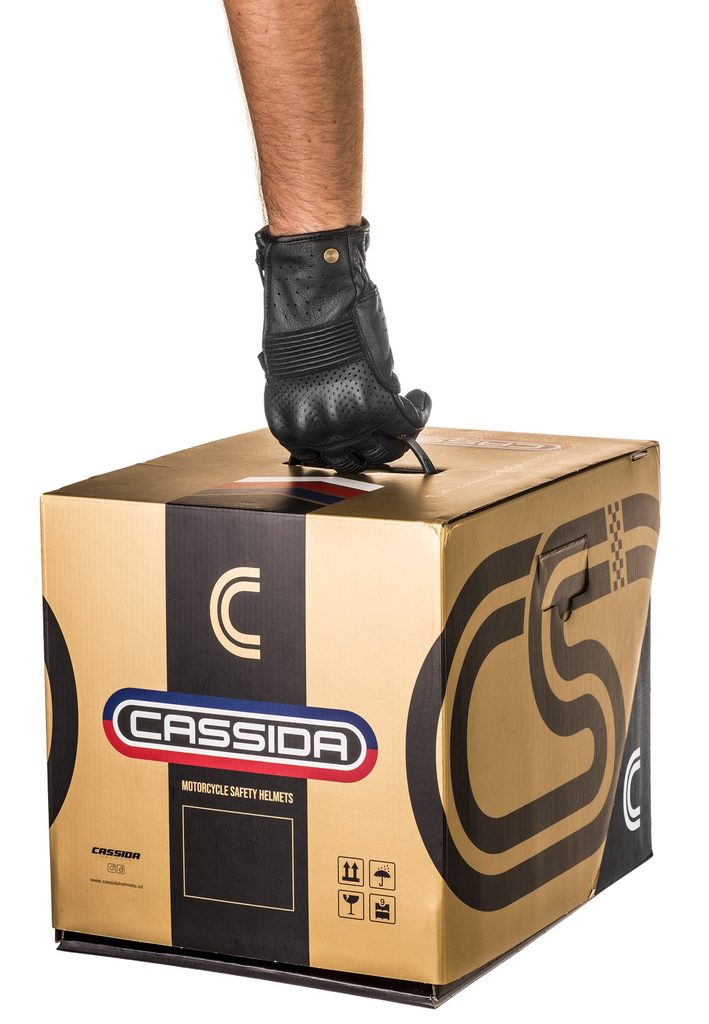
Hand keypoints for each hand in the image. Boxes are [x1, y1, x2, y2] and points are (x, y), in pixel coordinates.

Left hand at [255, 218, 432, 473]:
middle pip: (355, 461)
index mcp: (289, 426)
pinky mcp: (377, 405)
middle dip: (374, 445)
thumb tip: (353, 408)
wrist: (313, 291)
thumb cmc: (301, 320)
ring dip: (400, 432)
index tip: (360, 436)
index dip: (346, 447)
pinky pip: (409, 421)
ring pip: (385, 448)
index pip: (323, 459)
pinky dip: (420, 409)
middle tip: (389, 431)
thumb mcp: (300, 376)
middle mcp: (316, 432)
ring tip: (409, 411)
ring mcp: (346, 422)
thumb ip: (321, 402)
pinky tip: (421, 396)